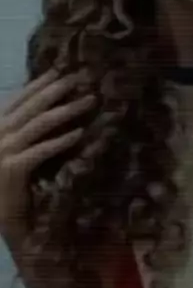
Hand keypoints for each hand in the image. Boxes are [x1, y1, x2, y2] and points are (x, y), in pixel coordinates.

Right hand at [0, 69, 95, 239]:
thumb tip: (49, 110)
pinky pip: (40, 150)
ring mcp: (2, 151)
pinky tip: (79, 133)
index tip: (61, 70)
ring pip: (38, 124)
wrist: (0, 217)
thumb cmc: (6, 187)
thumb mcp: (11, 152)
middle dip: (57, 90)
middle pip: (31, 107)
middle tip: (81, 78)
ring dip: (66, 110)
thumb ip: (24, 132)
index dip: (40, 84)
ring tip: (88, 101)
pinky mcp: (11, 169)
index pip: (19, 99)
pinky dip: (60, 140)